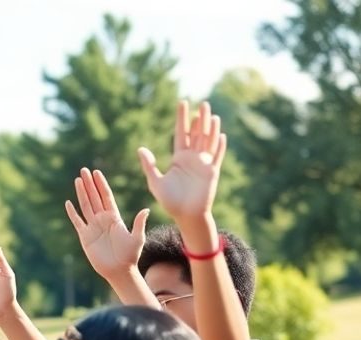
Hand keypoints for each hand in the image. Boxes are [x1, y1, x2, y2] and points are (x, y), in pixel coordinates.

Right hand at [65, 168, 148, 280]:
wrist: (119, 271)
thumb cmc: (130, 255)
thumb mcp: (137, 238)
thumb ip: (139, 223)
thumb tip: (146, 210)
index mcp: (114, 217)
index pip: (106, 197)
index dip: (101, 185)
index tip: (96, 173)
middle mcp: (103, 220)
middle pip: (94, 198)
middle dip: (89, 184)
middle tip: (84, 170)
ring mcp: (93, 227)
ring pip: (85, 206)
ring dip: (81, 193)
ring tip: (77, 180)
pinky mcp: (85, 237)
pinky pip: (77, 222)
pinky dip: (73, 213)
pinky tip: (68, 203)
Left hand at [138, 100, 225, 224]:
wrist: (186, 216)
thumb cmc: (170, 201)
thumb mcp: (156, 182)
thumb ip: (149, 165)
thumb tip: (140, 149)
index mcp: (179, 158)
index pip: (181, 133)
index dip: (182, 119)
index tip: (182, 103)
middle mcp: (193, 158)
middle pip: (197, 134)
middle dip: (200, 119)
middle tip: (202, 103)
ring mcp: (204, 164)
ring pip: (208, 141)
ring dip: (210, 128)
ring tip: (211, 114)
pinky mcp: (212, 172)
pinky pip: (217, 156)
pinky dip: (219, 146)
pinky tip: (220, 134)